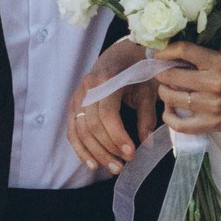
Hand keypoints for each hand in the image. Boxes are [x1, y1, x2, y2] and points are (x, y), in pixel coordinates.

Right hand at [66, 37, 158, 173]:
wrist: (125, 52)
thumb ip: (147, 117)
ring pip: (80, 131)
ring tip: (112, 168)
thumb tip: (146, 145)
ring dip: (95, 153)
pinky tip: (91, 164)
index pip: (107, 116)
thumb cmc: (139, 71)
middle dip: (107, 150)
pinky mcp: (74, 103)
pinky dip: (80, 148)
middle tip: (123, 166)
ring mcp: (78, 95)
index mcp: (107, 80)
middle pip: (92, 126)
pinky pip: (72, 130)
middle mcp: (88, 88)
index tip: (131, 154)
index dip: (118, 137)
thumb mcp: (147, 90)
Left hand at [155, 43, 220, 137]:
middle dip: (161, 73)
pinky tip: (170, 110)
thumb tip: (172, 55)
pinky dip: (169, 116)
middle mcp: (213, 83)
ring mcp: (211, 106)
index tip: (159, 54)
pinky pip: (179, 124)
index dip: (164, 51)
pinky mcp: (211, 124)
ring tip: (167, 90)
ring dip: (164, 92)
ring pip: (171, 98)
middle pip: (171, 76)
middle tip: (161, 73)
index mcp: (217, 62)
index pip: (183, 50)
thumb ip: (202, 58)